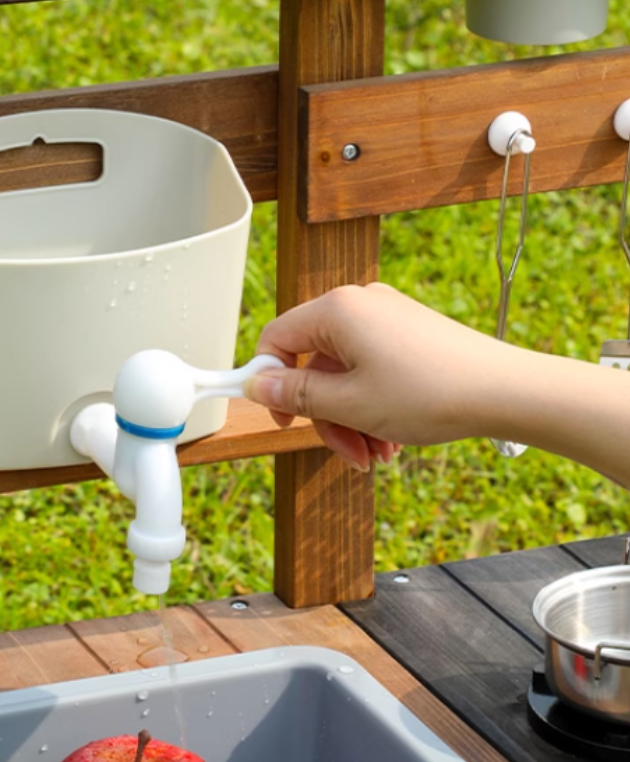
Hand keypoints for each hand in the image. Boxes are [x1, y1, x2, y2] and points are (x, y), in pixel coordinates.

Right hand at [247, 283, 505, 470]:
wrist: (505, 392)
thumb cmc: (431, 392)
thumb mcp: (348, 403)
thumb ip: (295, 394)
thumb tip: (257, 384)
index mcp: (337, 310)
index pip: (277, 338)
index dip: (268, 381)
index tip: (277, 417)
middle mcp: (360, 306)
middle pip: (313, 365)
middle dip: (325, 415)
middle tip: (343, 451)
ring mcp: (387, 319)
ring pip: (344, 375)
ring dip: (351, 420)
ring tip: (375, 455)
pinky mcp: (408, 335)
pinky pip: (371, 372)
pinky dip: (373, 408)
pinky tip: (390, 441)